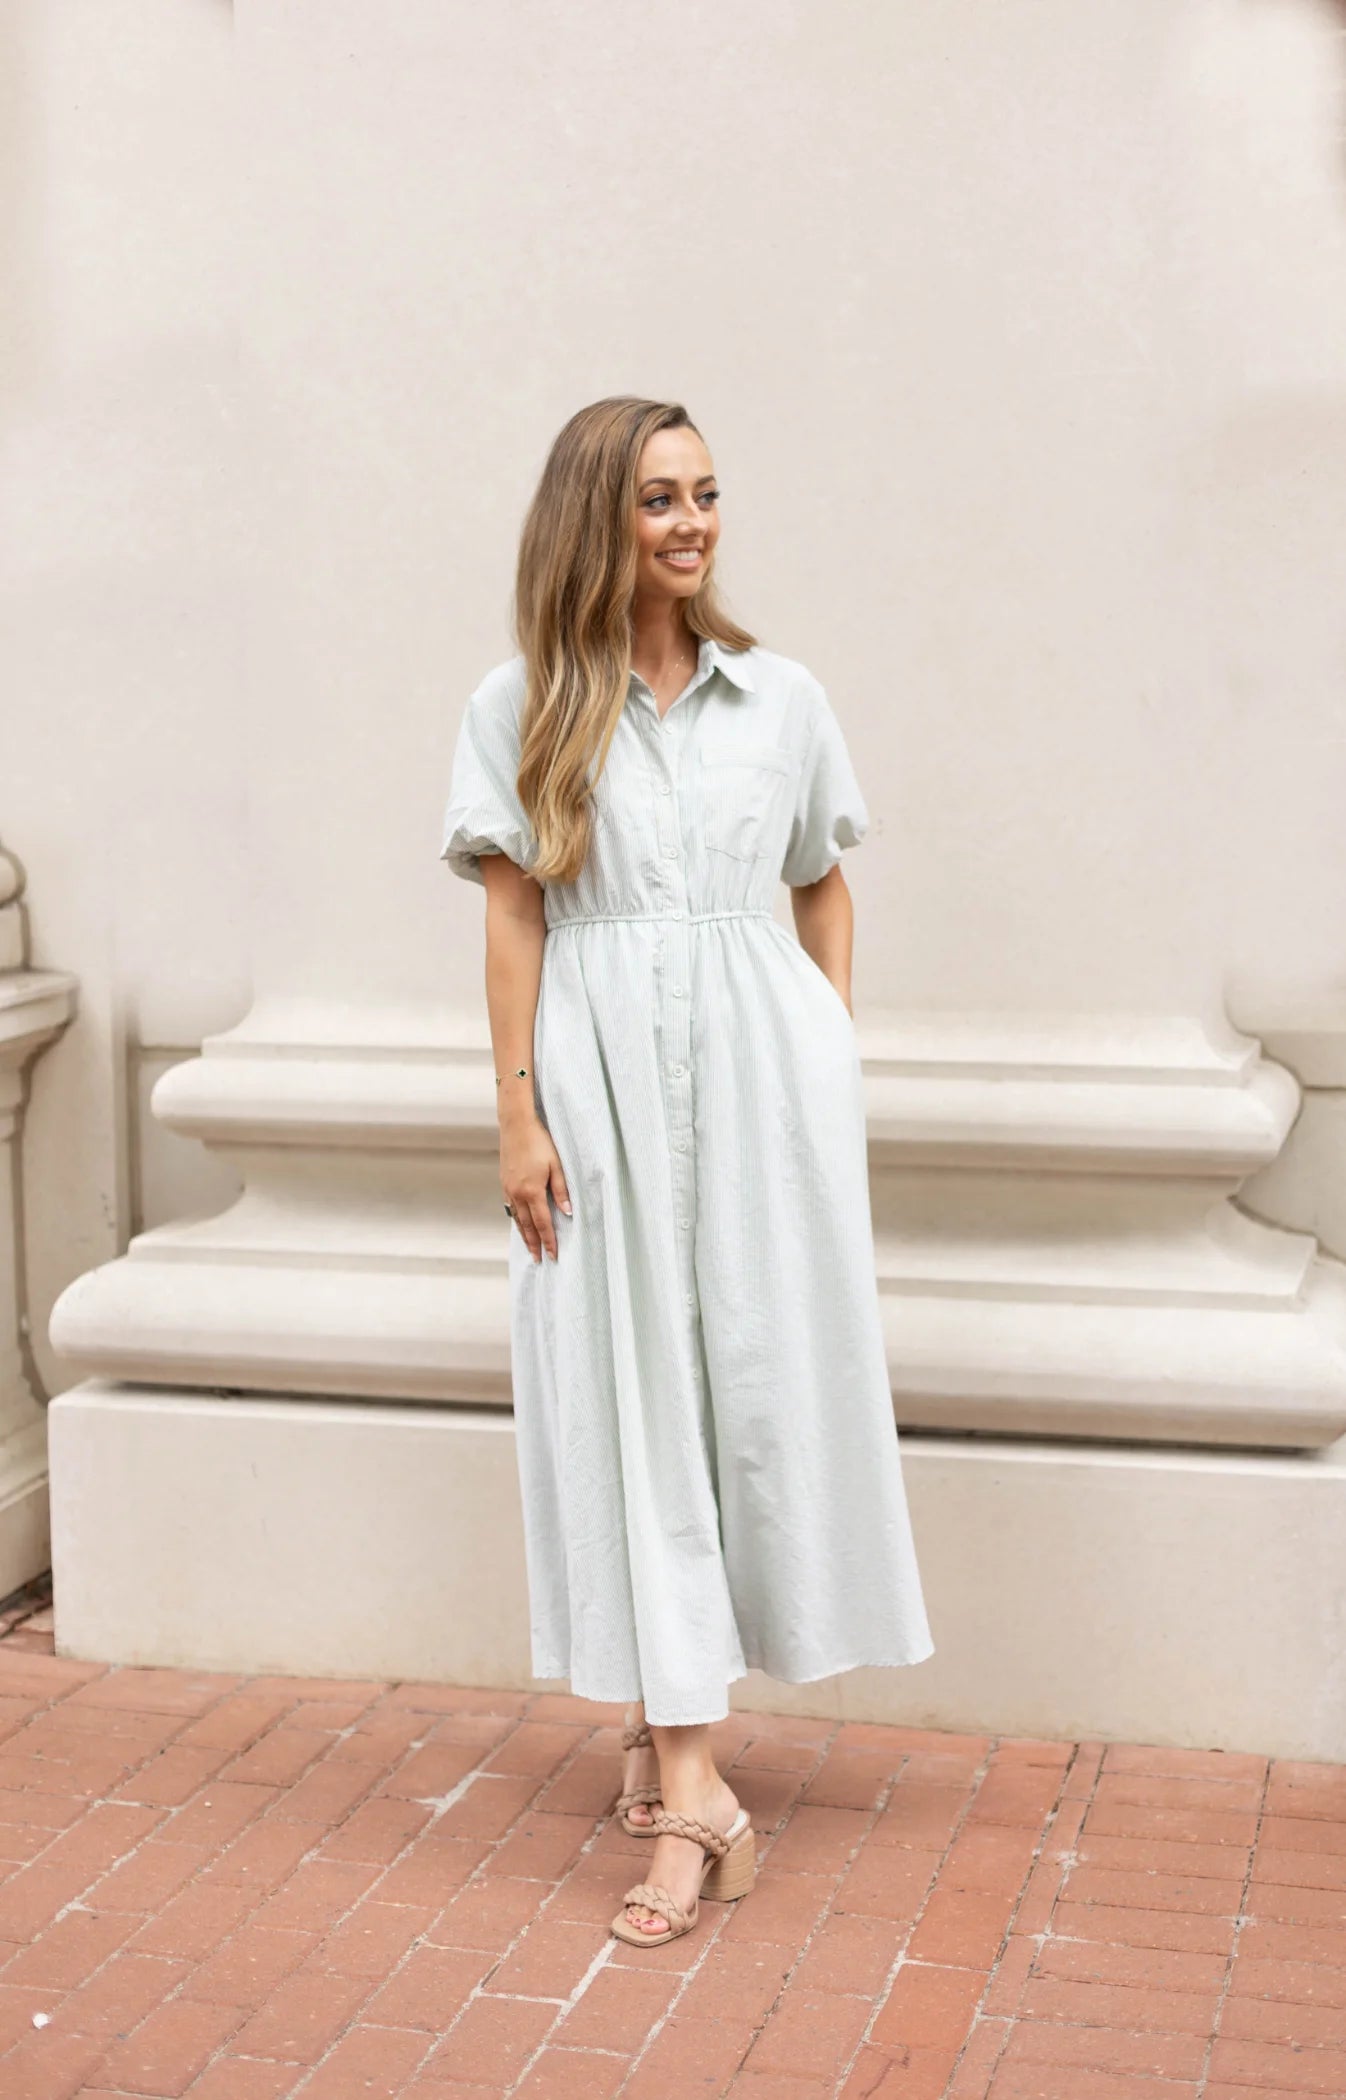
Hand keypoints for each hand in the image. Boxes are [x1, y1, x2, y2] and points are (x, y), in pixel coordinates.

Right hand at [501, 1117, 571, 1262]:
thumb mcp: (556, 1165)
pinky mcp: (504, 1182)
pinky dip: (516, 1220)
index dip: (549, 1241)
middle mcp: (517, 1194)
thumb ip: (561, 1190)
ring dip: (524, 1235)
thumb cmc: (540, 1142)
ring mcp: (508, 1189)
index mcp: (532, 1191)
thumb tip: (567, 1212)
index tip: (553, 1255)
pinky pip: (510, 1208)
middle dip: (534, 1244)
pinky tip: (520, 1224)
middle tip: (539, 1260)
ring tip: (530, 1248)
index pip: (543, 1223)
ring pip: (516, 1219)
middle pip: (527, 1226)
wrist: (516, 1125)